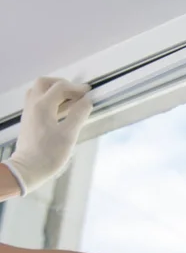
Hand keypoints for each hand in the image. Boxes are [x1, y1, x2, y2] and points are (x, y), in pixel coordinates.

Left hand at [3, 77, 91, 195]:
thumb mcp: (69, 134)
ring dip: (55, 91)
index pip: (60, 87)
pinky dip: (51, 100)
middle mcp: (33, 105)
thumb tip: (87, 101)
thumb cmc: (49, 153)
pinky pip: (38, 102)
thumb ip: (79, 115)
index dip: (76, 88)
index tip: (89, 92)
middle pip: (45, 83)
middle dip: (62, 84)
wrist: (28, 169)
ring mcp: (29, 112)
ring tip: (71, 101)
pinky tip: (62, 111)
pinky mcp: (29, 120)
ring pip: (39, 92)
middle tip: (76, 93)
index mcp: (43, 106)